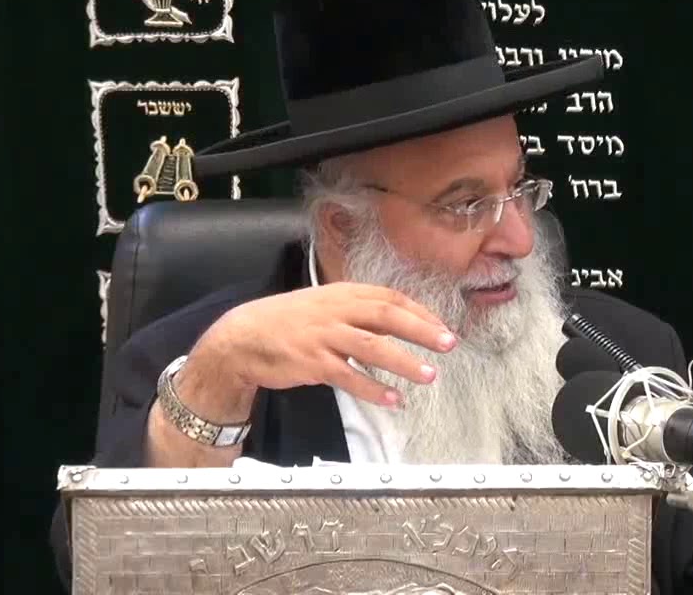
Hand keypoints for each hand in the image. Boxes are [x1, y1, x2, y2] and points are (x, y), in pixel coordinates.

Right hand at [189, 282, 455, 407]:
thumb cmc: (288, 322)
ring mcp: (323, 336)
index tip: (442, 327)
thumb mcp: (324, 305)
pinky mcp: (312, 362)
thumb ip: (358, 313)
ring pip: (371, 346)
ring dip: (403, 361)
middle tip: (449, 344)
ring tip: (429, 375)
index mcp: (342, 293)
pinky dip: (372, 388)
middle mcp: (336, 310)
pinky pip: (348, 376)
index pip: (389, 298)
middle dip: (421, 330)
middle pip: (386, 316)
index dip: (419, 312)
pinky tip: (392, 399)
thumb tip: (397, 324)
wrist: (243, 337)